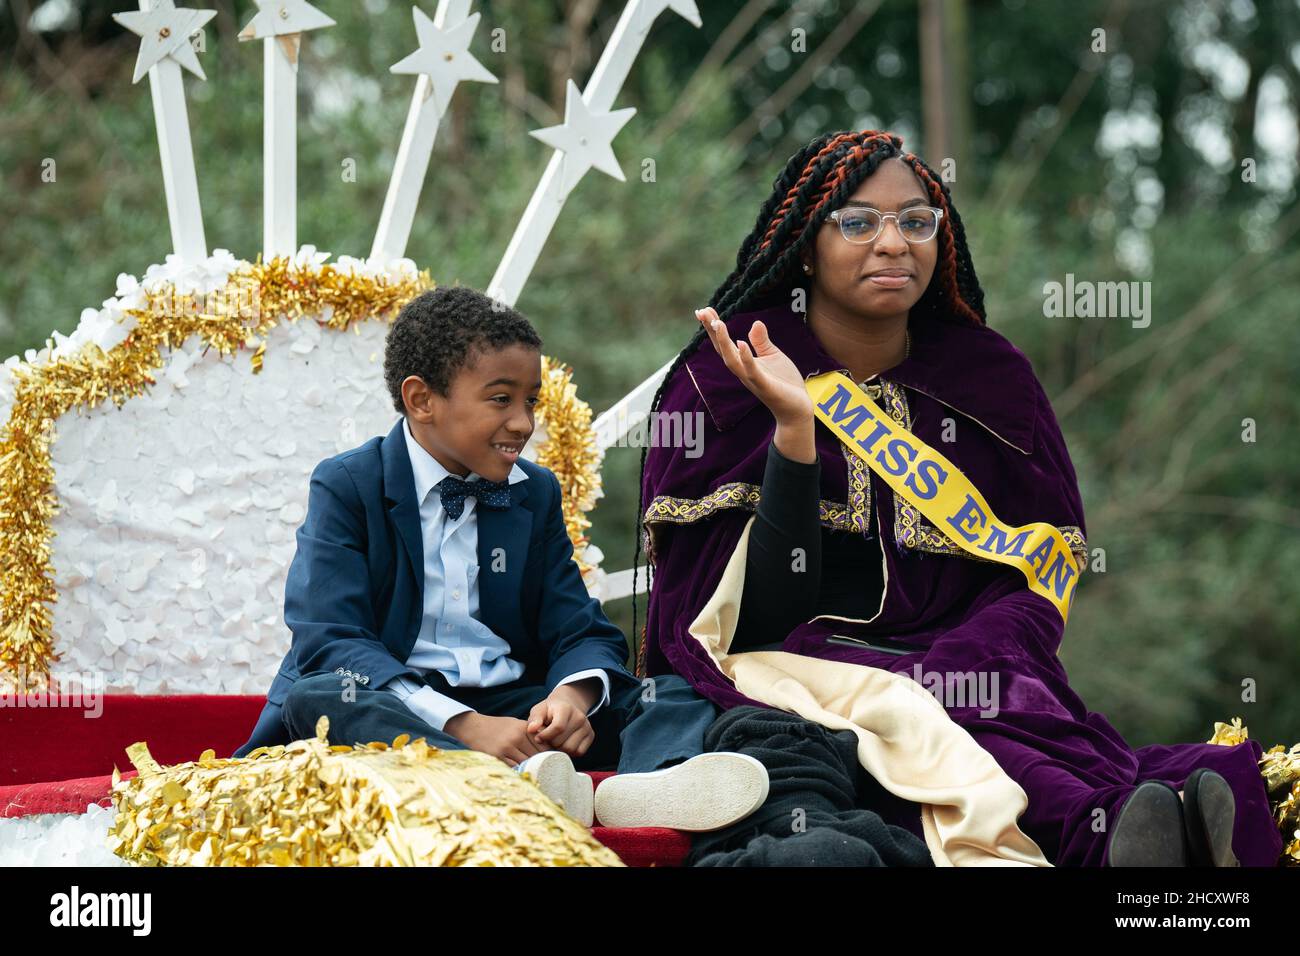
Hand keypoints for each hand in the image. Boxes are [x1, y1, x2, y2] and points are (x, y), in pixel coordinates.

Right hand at [444, 712, 546, 766]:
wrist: (473, 726)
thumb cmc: (496, 726)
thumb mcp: (514, 724)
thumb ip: (529, 733)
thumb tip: (546, 746)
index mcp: (523, 728)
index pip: (543, 745)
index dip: (550, 755)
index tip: (554, 762)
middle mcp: (516, 737)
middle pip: (536, 755)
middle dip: (543, 764)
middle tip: (548, 772)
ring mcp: (506, 747)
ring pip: (526, 763)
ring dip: (531, 769)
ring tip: (537, 775)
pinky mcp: (497, 756)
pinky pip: (513, 767)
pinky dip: (518, 771)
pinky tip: (522, 774)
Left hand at [526, 686, 594, 758]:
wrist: (568, 705)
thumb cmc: (550, 710)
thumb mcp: (539, 710)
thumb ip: (534, 719)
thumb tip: (531, 729)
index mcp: (566, 708)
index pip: (558, 728)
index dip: (545, 736)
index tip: (538, 737)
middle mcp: (579, 717)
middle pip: (563, 742)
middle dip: (551, 744)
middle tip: (547, 739)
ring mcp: (587, 727)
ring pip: (571, 749)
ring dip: (559, 749)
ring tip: (554, 742)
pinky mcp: (591, 735)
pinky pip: (579, 752)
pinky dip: (570, 752)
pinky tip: (563, 744)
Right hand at [696, 307, 813, 425]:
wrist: (796, 408)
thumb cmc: (783, 382)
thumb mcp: (772, 356)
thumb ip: (761, 341)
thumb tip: (755, 322)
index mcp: (743, 363)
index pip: (724, 343)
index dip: (714, 328)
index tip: (704, 310)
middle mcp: (743, 371)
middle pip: (722, 350)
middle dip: (712, 332)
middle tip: (702, 312)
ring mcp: (752, 379)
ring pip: (732, 361)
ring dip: (724, 342)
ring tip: (717, 323)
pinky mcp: (765, 386)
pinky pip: (752, 371)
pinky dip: (745, 358)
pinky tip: (741, 343)